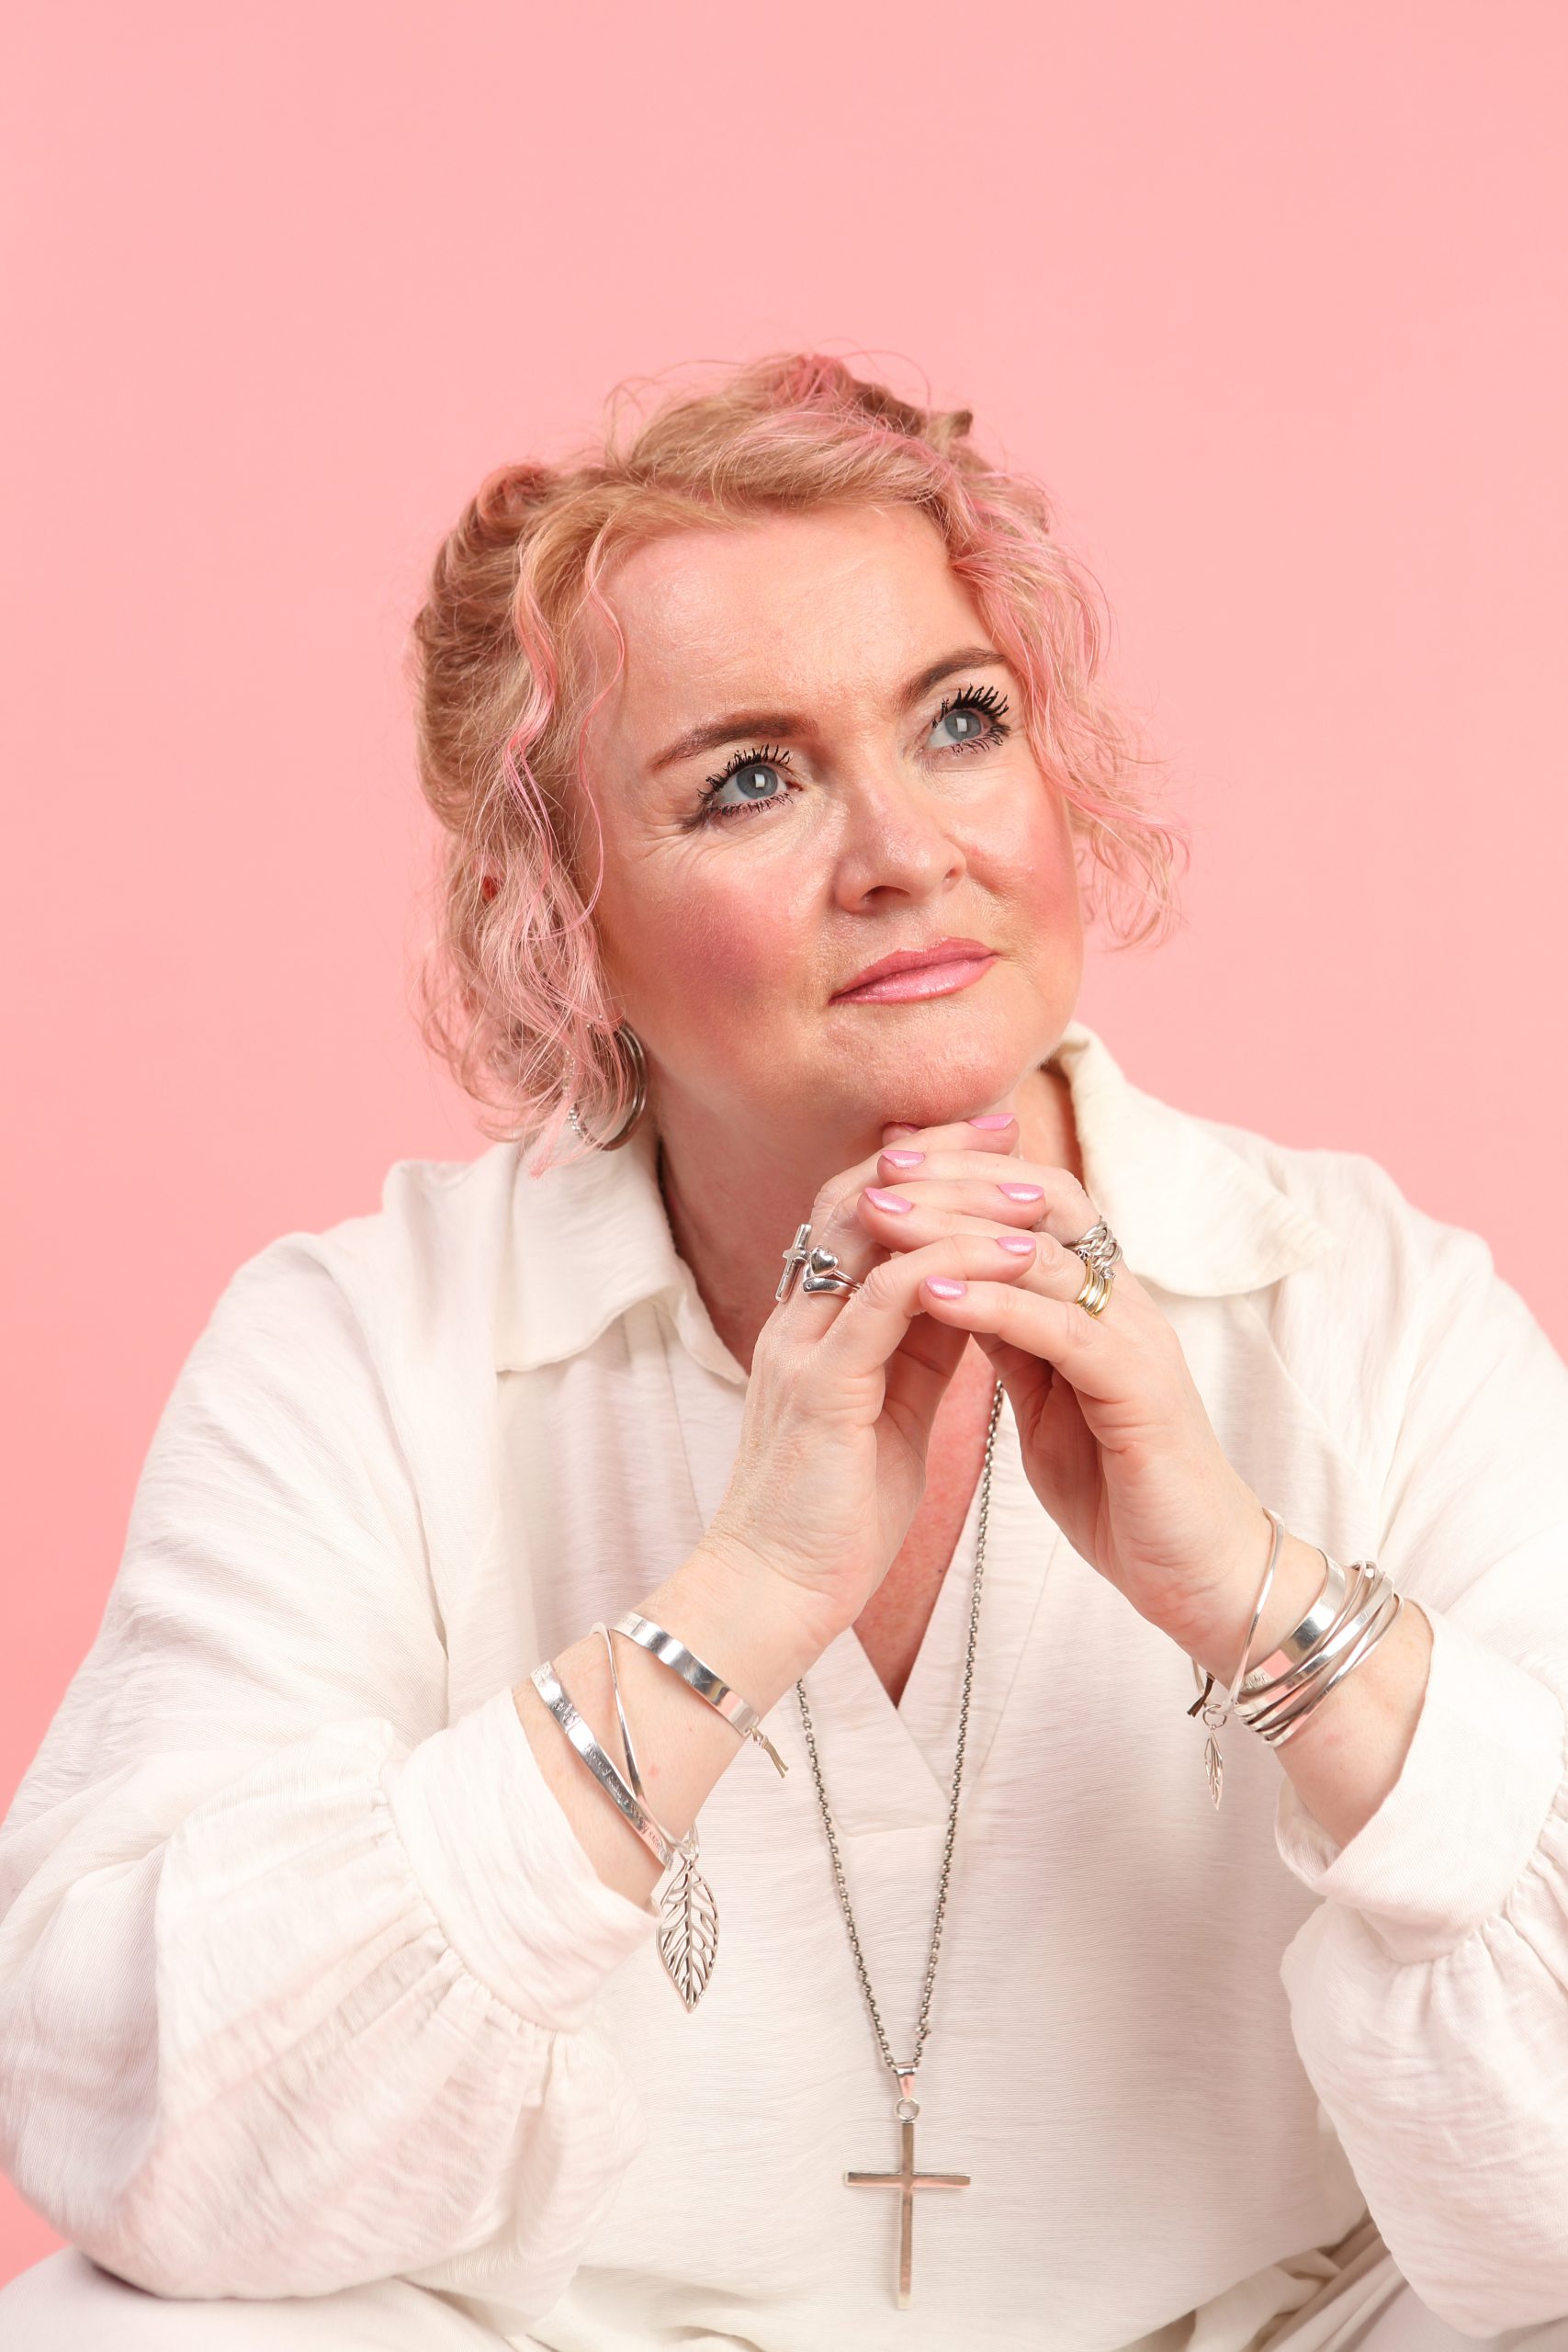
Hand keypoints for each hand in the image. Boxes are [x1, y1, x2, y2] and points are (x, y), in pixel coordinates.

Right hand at [700, 1114, 1043, 1653]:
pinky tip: (1016, 1256)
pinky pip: (889, 1297)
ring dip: (958, 1198)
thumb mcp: (888, 1410)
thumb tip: (972, 1296)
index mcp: (810, 1321)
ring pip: (871, 1228)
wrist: (772, 1596)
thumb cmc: (833, 1518)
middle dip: (937, 1151)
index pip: (859, 1206)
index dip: (922, 1161)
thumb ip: (917, 1348)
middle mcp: (797, 1317)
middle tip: (1009, 1124)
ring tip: (1034, 1186)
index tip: (991, 1136)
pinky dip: (954, 1264)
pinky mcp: (824, 1387)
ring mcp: (803, 1346)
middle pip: (859, 1191)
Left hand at [846, 1123, 1273, 1652]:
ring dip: (956, 1232)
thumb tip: (953, 1287)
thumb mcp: (1045, 1400)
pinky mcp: (1140, 1389)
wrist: (1195, 1575)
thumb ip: (1012, 1340)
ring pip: (1045, 1254)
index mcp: (1102, 1300)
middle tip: (879, 1172)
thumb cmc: (1121, 1491)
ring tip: (885, 1221)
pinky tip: (933, 1296)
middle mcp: (1125, 1303)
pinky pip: (1062, 1329)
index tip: (886, 1168)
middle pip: (1041, 1201)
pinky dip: (995, 1306)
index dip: (964, 1177)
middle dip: (955, 1181)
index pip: (1034, 1202)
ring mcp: (1137, 1340)